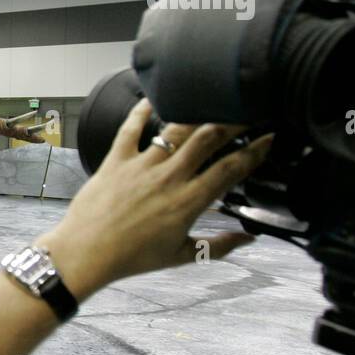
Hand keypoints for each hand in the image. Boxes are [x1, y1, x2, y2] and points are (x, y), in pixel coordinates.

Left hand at [40, 99, 272, 300]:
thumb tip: (249, 239)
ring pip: (176, 129)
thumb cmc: (132, 257)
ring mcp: (141, 166)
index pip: (230, 169)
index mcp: (188, 202)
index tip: (269, 138)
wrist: (85, 253)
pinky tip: (154, 97)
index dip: (254, 151)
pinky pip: (130, 128)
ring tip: (211, 102)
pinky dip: (141, 110)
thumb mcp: (181, 256)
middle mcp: (168, 179)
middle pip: (208, 138)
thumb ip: (218, 246)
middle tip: (247, 109)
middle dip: (233, 120)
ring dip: (197, 113)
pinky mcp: (115, 160)